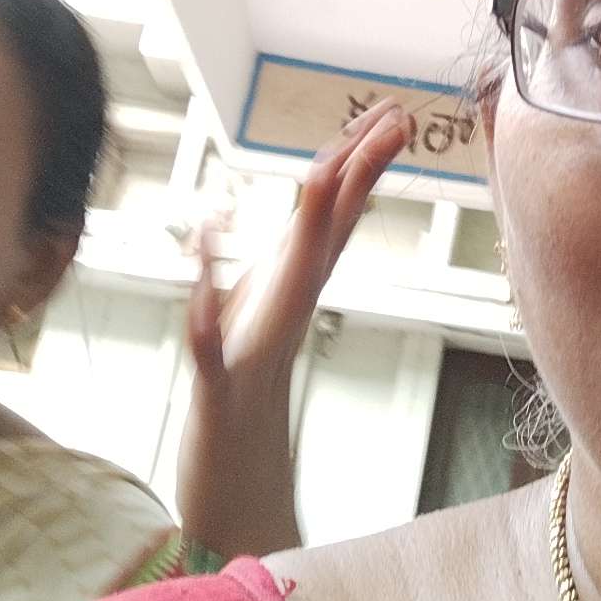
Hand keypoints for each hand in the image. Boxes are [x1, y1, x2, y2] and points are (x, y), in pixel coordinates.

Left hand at [174, 100, 413, 561]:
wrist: (236, 487)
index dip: (363, 160)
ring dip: (308, 228)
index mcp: (293, 287)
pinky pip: (209, 349)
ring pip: (289, 280)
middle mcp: (283, 311)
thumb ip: (281, 258)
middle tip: (400, 120)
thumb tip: (302, 204)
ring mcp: (252, 350)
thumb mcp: (258, 313)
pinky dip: (205, 316)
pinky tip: (200, 283)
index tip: (395, 113)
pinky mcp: (216, 391)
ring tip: (325, 171)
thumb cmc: (242, 397)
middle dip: (356, 173)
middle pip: (326, 231)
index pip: (336, 213)